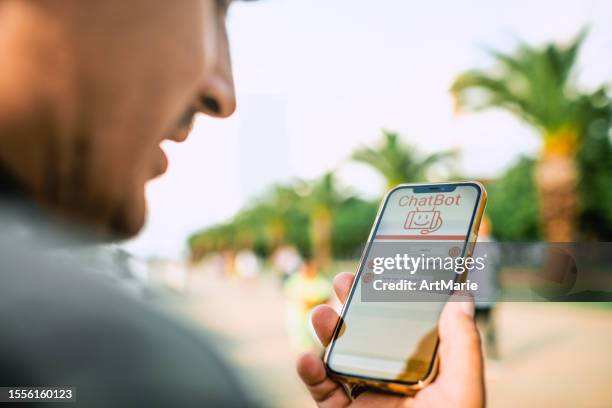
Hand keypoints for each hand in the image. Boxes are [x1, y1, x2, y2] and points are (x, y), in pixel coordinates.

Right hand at [296, 272, 484, 407]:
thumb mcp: (463, 393)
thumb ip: (463, 346)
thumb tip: (458, 297)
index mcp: (422, 370)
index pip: (406, 324)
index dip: (394, 296)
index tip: (384, 267)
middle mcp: (391, 379)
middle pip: (367, 333)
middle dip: (353, 305)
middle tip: (344, 281)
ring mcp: (364, 397)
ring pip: (338, 356)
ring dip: (326, 332)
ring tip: (321, 314)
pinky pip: (320, 391)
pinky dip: (309, 373)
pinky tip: (307, 358)